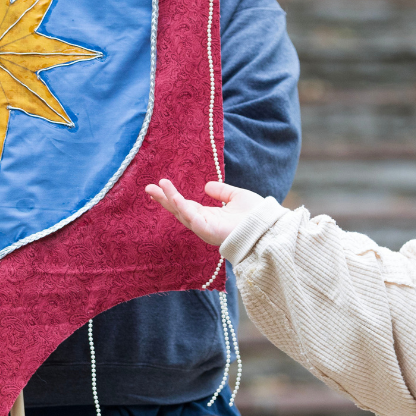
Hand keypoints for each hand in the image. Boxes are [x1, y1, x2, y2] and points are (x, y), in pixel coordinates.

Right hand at [146, 179, 267, 246]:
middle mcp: (204, 223)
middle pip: (178, 210)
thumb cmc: (256, 215)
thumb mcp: (236, 196)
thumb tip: (206, 186)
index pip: (186, 205)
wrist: (267, 226)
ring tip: (157, 187)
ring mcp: (205, 228)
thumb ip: (222, 191)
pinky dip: (182, 207)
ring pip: (182, 213)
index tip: (160, 185)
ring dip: (169, 199)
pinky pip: (192, 218)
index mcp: (210, 216)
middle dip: (163, 199)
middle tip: (148, 187)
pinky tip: (174, 197)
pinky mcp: (209, 231)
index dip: (172, 196)